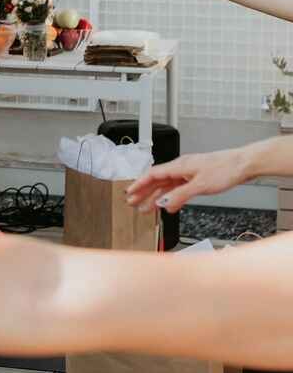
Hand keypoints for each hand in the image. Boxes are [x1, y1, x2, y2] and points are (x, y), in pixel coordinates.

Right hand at [126, 149, 248, 211]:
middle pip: (157, 181)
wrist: (244, 164)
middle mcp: (181, 168)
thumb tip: (163, 203)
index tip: (129, 193)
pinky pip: (179, 188)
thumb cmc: (225, 169)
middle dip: (144, 192)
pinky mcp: (197, 178)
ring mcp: (189, 173)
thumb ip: (179, 195)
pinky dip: (172, 197)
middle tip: (133, 202)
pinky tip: (170, 205)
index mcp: (178, 166)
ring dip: (157, 196)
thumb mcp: (200, 185)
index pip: (152, 175)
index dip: (139, 184)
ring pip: (167, 186)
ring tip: (147, 208)